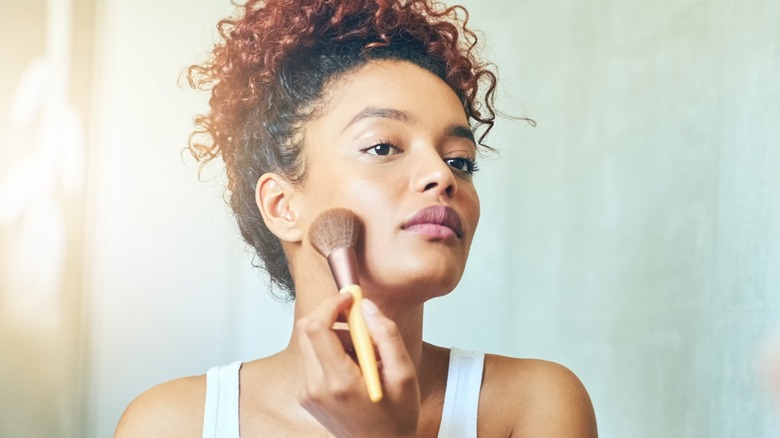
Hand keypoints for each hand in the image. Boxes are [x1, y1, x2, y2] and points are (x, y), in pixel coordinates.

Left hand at [296, 293, 419, 436]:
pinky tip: (355, 367)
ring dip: (335, 336)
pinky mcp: (307, 395)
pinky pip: (313, 359)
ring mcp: (308, 393)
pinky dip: (332, 352)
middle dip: (333, 317)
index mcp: (339, 382)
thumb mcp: (404, 374)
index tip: (350, 298)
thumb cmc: (396, 417)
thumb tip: (366, 306)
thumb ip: (386, 335)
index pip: (317, 327)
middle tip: (360, 324)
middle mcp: (316, 388)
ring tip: (364, 354)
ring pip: (311, 343)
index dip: (331, 304)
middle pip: (307, 331)